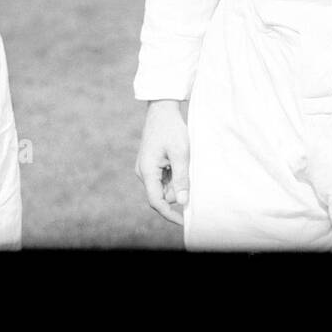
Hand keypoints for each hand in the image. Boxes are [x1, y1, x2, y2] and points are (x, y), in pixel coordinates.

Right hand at [134, 100, 188, 226]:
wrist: (162, 110)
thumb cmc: (172, 129)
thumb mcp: (181, 154)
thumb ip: (181, 179)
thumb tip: (182, 202)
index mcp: (147, 171)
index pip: (156, 201)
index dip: (170, 214)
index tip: (184, 221)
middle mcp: (142, 172)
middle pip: (161, 194)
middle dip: (177, 190)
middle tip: (188, 170)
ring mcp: (145, 168)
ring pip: (163, 187)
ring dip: (175, 180)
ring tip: (182, 160)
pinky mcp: (150, 164)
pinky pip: (162, 178)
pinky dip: (172, 174)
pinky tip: (177, 159)